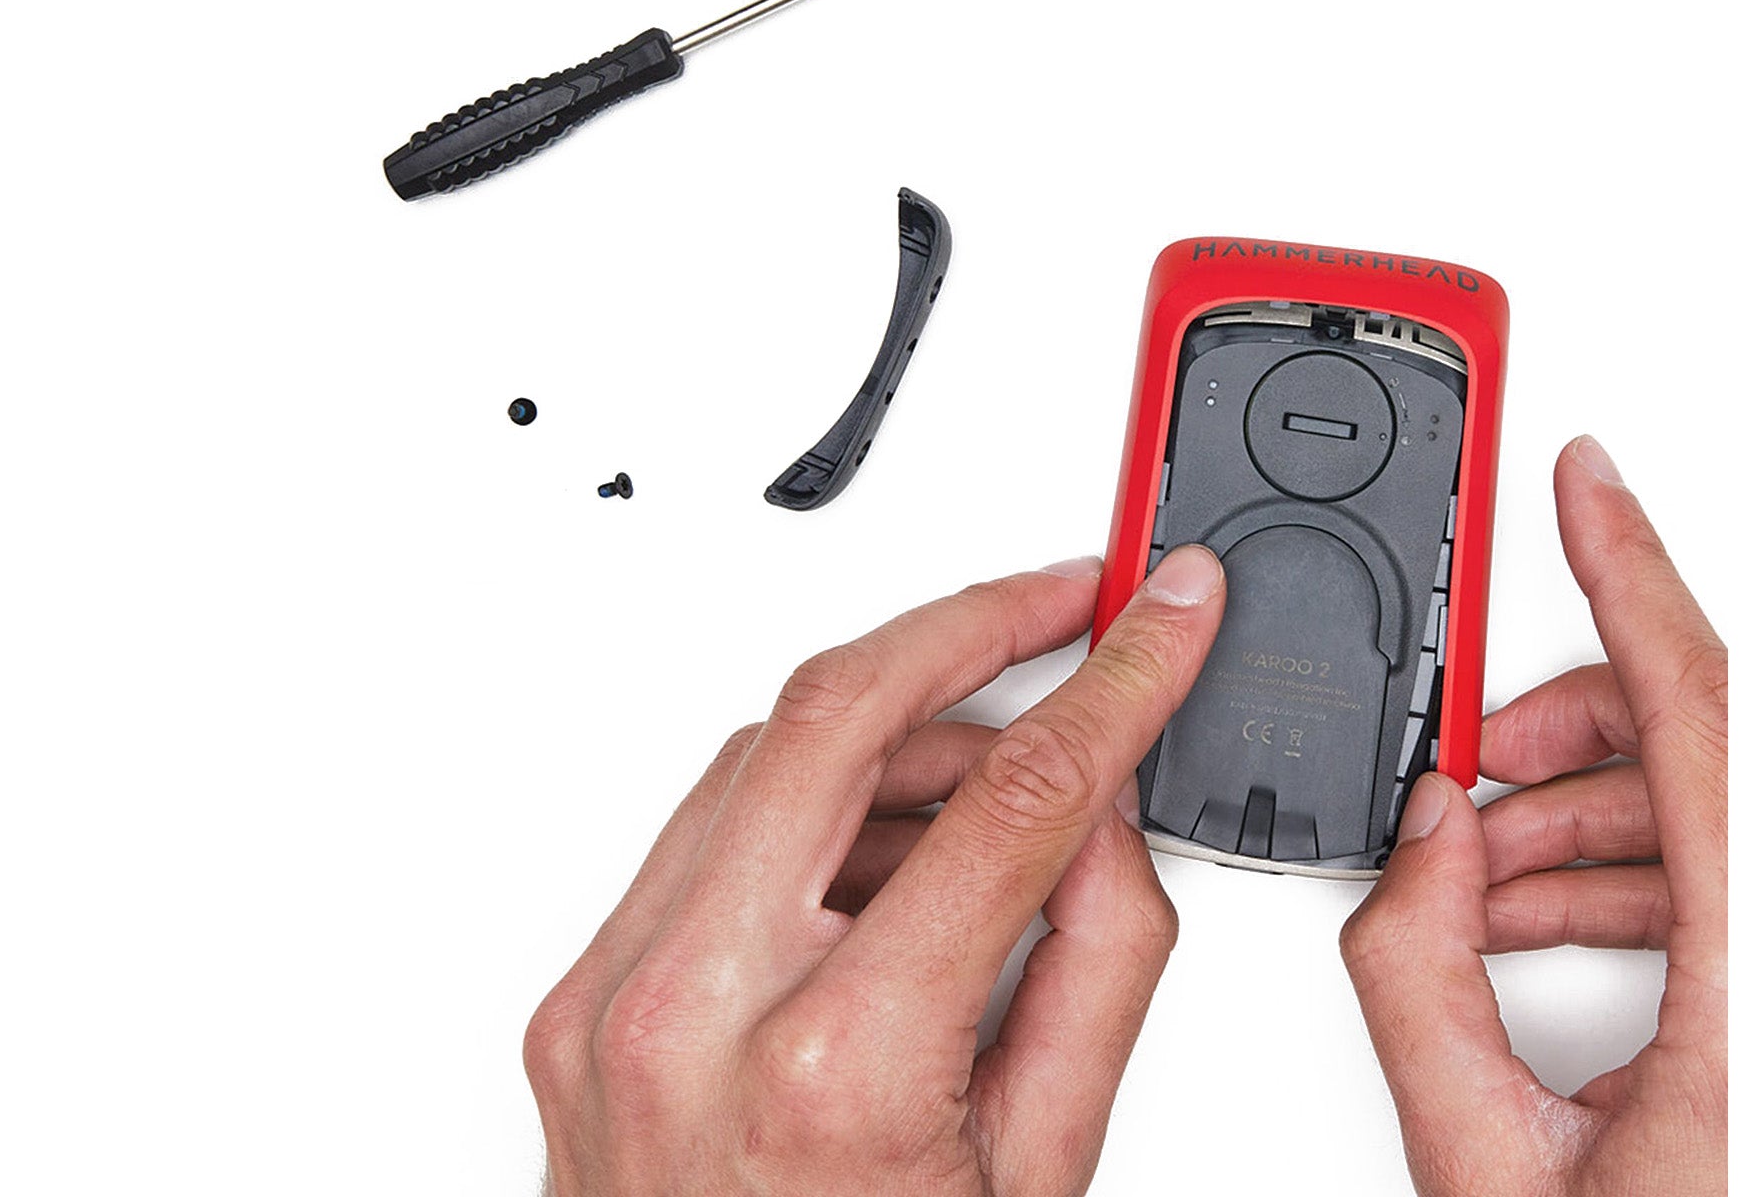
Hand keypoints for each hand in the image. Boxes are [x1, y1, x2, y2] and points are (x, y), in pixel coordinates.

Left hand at [524, 546, 1226, 1195]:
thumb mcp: (1042, 1164)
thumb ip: (1097, 961)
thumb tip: (1103, 811)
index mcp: (832, 1068)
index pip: (1010, 801)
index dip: (1114, 684)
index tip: (1162, 619)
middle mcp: (688, 1013)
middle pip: (837, 709)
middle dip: (971, 621)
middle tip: (1065, 599)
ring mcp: (609, 1002)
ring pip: (759, 755)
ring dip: (891, 724)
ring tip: (997, 763)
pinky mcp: (578, 1000)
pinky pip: (704, 834)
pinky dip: (809, 802)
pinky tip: (889, 835)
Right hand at [1340, 436, 1726, 1194]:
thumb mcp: (1490, 1163)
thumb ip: (1418, 980)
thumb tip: (1415, 841)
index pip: (1709, 716)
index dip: (1635, 578)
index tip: (1588, 486)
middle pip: (1696, 751)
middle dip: (1563, 733)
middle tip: (1466, 758)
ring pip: (1701, 812)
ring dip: (1575, 817)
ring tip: (1471, 879)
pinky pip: (1712, 874)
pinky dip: (1612, 872)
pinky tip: (1523, 921)